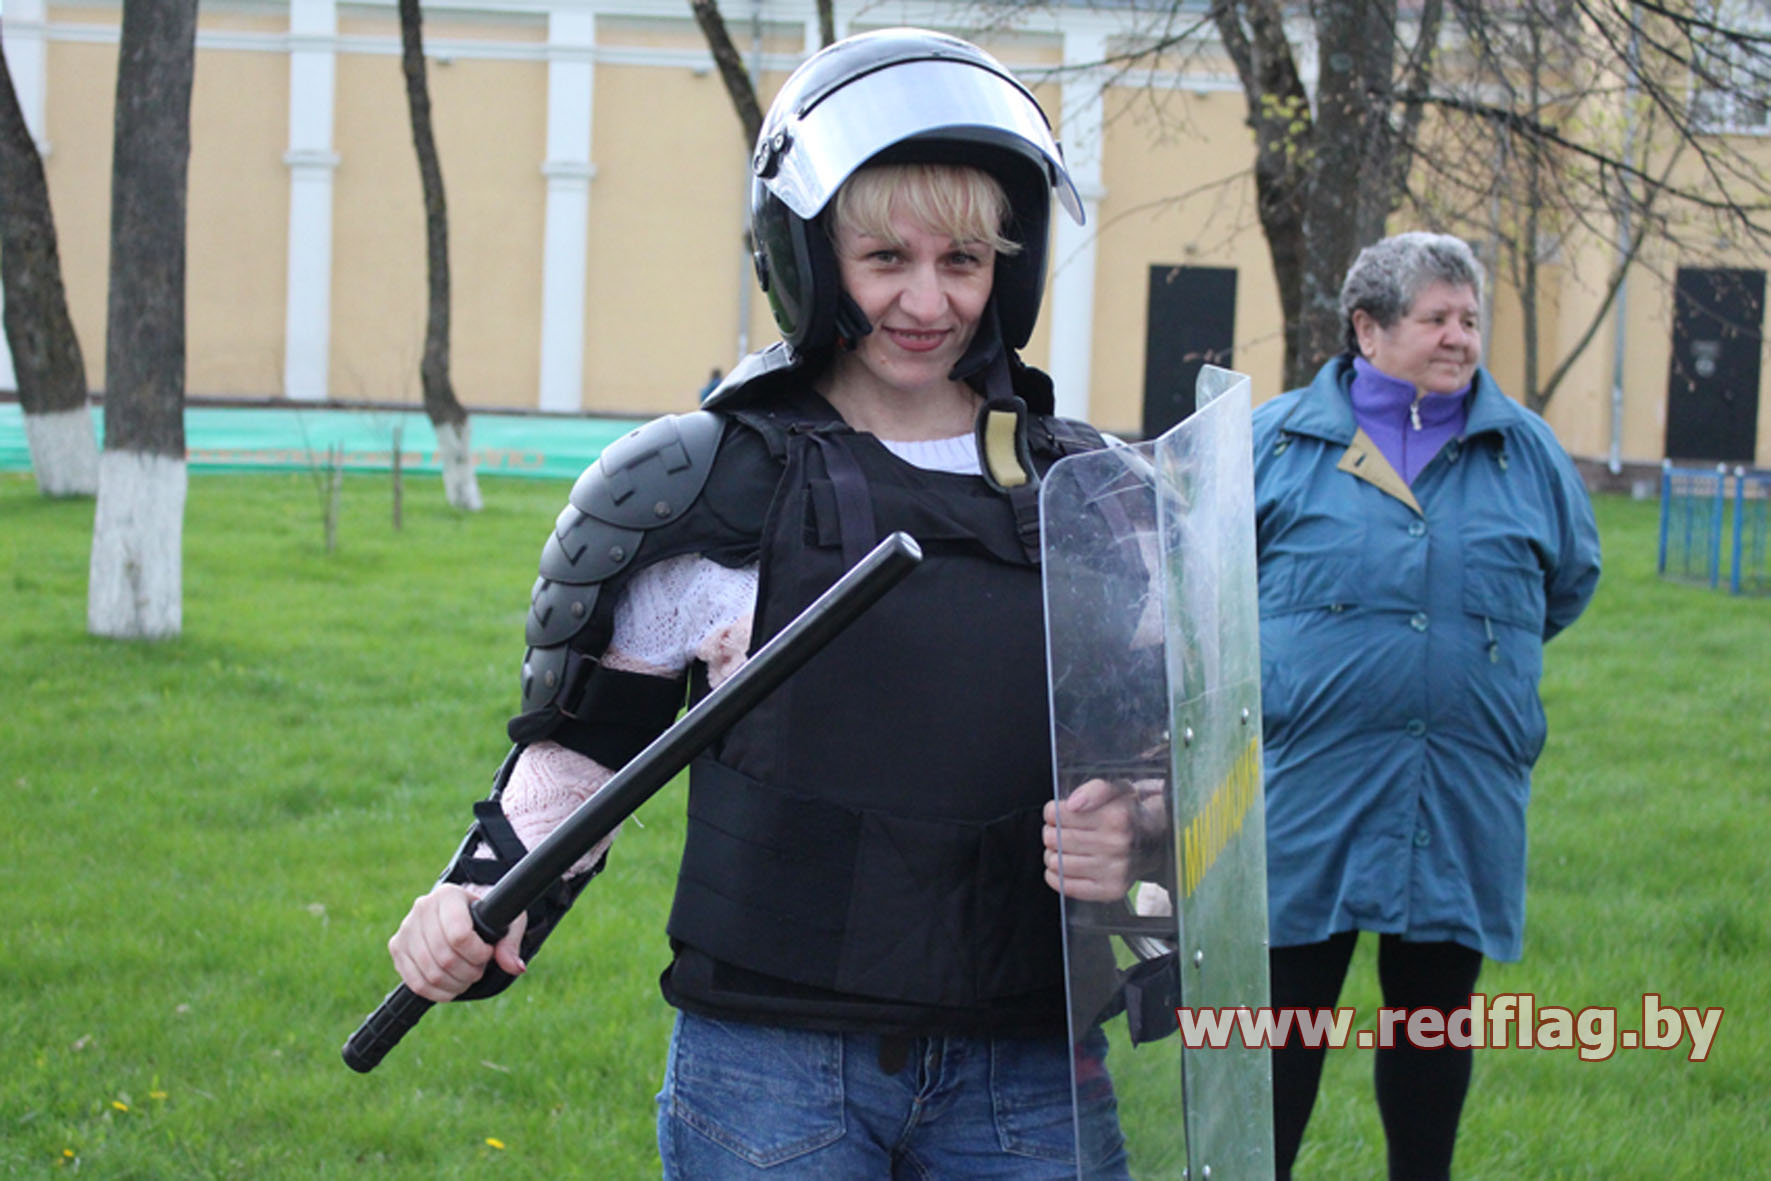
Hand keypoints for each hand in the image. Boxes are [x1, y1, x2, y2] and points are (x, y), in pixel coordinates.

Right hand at [387, 882, 528, 1001]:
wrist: (461, 913)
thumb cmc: (487, 916)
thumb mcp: (507, 921)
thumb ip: (511, 943)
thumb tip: (516, 967)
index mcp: (448, 895)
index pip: (460, 935)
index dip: (478, 953)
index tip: (487, 952)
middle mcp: (422, 907)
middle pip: (445, 958)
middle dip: (469, 972)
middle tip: (479, 969)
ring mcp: (406, 928)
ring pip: (431, 974)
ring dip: (456, 984)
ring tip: (467, 976)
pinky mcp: (397, 948)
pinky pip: (416, 983)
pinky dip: (438, 993)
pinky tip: (452, 987)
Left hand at [1042, 778, 1162, 901]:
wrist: (1157, 840)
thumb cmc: (1130, 814)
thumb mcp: (1118, 790)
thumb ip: (1095, 789)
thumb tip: (1073, 804)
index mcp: (1117, 817)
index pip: (1058, 814)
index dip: (1051, 813)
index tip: (1056, 813)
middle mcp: (1118, 845)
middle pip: (1054, 839)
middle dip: (1051, 833)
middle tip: (1059, 832)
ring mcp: (1115, 870)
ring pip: (1058, 863)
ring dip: (1052, 855)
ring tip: (1062, 849)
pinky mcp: (1110, 890)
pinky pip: (1066, 886)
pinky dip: (1055, 876)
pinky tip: (1062, 867)